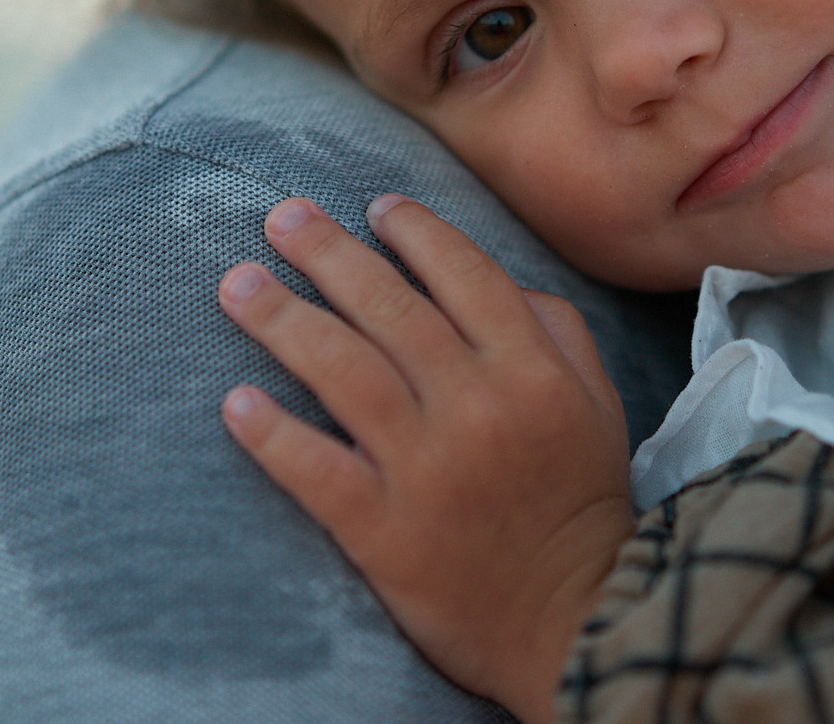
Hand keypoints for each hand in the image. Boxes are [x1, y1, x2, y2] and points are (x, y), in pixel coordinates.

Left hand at [218, 195, 634, 723]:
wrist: (579, 626)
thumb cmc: (582, 505)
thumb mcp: (598, 406)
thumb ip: (555, 331)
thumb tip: (494, 279)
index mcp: (532, 371)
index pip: (464, 274)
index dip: (414, 231)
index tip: (374, 207)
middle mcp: (478, 407)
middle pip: (388, 308)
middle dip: (327, 252)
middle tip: (279, 217)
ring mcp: (427, 469)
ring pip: (342, 371)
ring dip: (281, 319)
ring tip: (237, 285)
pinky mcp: (385, 532)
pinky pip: (316, 470)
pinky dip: (272, 434)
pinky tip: (235, 402)